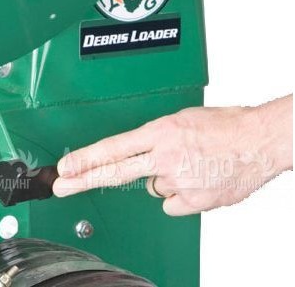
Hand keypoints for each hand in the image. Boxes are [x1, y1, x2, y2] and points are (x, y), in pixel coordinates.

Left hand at [53, 96, 292, 215]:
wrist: (259, 141)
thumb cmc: (224, 126)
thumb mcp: (182, 120)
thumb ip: (156, 140)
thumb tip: (144, 162)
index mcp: (160, 132)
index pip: (113, 148)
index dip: (86, 158)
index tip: (66, 167)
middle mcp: (165, 157)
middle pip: (116, 172)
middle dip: (85, 179)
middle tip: (63, 186)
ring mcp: (179, 181)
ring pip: (155, 187)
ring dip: (166, 179)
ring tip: (191, 164)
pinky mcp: (194, 201)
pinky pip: (174, 202)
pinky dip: (182, 194)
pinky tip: (197, 179)